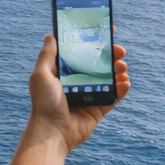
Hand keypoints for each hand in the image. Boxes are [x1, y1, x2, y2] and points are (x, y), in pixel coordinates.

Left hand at [26, 34, 129, 155]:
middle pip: (99, 64)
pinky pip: (115, 96)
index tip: (107, 33)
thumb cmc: (44, 103)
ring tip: (121, 67)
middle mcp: (79, 82)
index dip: (94, 43)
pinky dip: (122, 88)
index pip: (82, 53)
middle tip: (119, 51)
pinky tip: (124, 82)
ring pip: (110, 78)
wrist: (52, 132)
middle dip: (111, 55)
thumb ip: (47, 55)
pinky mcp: (99, 109)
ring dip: (119, 70)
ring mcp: (91, 95)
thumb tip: (50, 35)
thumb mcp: (41, 75)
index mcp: (65, 73)